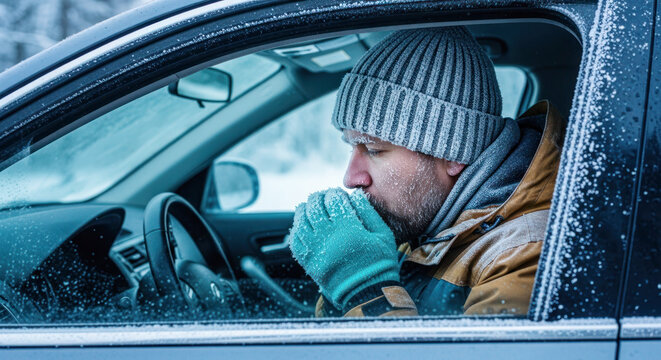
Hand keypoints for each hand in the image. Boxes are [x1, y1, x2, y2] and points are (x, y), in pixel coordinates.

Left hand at [288, 188, 398, 309]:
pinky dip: (297, 229)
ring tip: (311, 207)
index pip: (333, 200)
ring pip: (300, 222)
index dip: (334, 194)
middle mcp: (328, 238)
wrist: (367, 294)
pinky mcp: (309, 263)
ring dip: (305, 210)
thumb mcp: (382, 234)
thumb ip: (368, 211)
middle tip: (323, 197)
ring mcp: (315, 251)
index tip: (337, 195)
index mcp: (348, 229)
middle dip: (318, 198)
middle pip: (314, 207)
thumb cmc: (379, 264)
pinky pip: (295, 241)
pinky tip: (304, 225)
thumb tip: (355, 194)